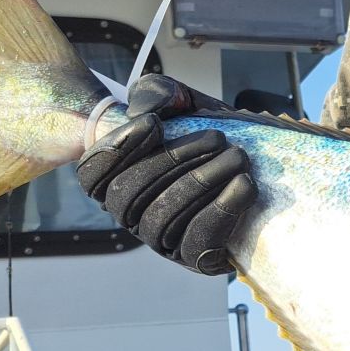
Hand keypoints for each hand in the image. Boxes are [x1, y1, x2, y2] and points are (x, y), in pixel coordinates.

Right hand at [77, 74, 255, 275]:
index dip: (115, 151)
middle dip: (174, 162)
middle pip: (129, 196)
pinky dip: (222, 212)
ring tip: (237, 157)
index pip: (92, 177)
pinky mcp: (196, 258)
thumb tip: (144, 111)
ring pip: (163, 220)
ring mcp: (162, 241)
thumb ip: (156, 92)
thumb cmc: (205, 129)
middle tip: (218, 137)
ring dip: (203, 183)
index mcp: (116, 180)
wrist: (257, 159)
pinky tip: (245, 185)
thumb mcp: (180, 101)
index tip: (154, 123)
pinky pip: (198, 243)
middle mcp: (133, 215)